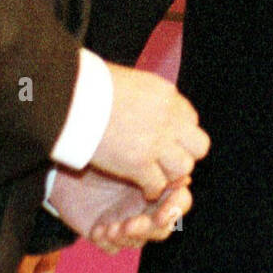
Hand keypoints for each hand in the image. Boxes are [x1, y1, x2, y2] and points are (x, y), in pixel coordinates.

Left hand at [49, 164, 191, 253]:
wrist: (64, 160)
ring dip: (127, 236)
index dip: (174, 209)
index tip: (161, 213)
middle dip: (149, 229)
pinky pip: (114, 247)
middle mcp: (146, 205)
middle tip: (131, 224)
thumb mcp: (129, 155)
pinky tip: (98, 230)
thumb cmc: (102, 148)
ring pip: (139, 241)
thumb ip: (155, 168)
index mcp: (158, 183)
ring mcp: (127, 219)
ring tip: (111, 228)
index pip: (179, 202)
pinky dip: (108, 242)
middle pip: (163, 227)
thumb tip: (185, 177)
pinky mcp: (106, 232)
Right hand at [91, 64, 209, 199]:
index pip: (191, 120)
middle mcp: (169, 119)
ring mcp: (156, 142)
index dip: (180, 133)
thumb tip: (151, 106)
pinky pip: (158, 185)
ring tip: (157, 175)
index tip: (167, 139)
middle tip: (167, 160)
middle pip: (199, 146)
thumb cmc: (92, 86)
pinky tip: (143, 188)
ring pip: (183, 168)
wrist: (73, 98)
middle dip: (186, 155)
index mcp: (167, 96)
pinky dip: (151, 190)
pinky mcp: (138, 164)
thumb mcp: (131, 83)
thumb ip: (148, 98)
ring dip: (170, 174)